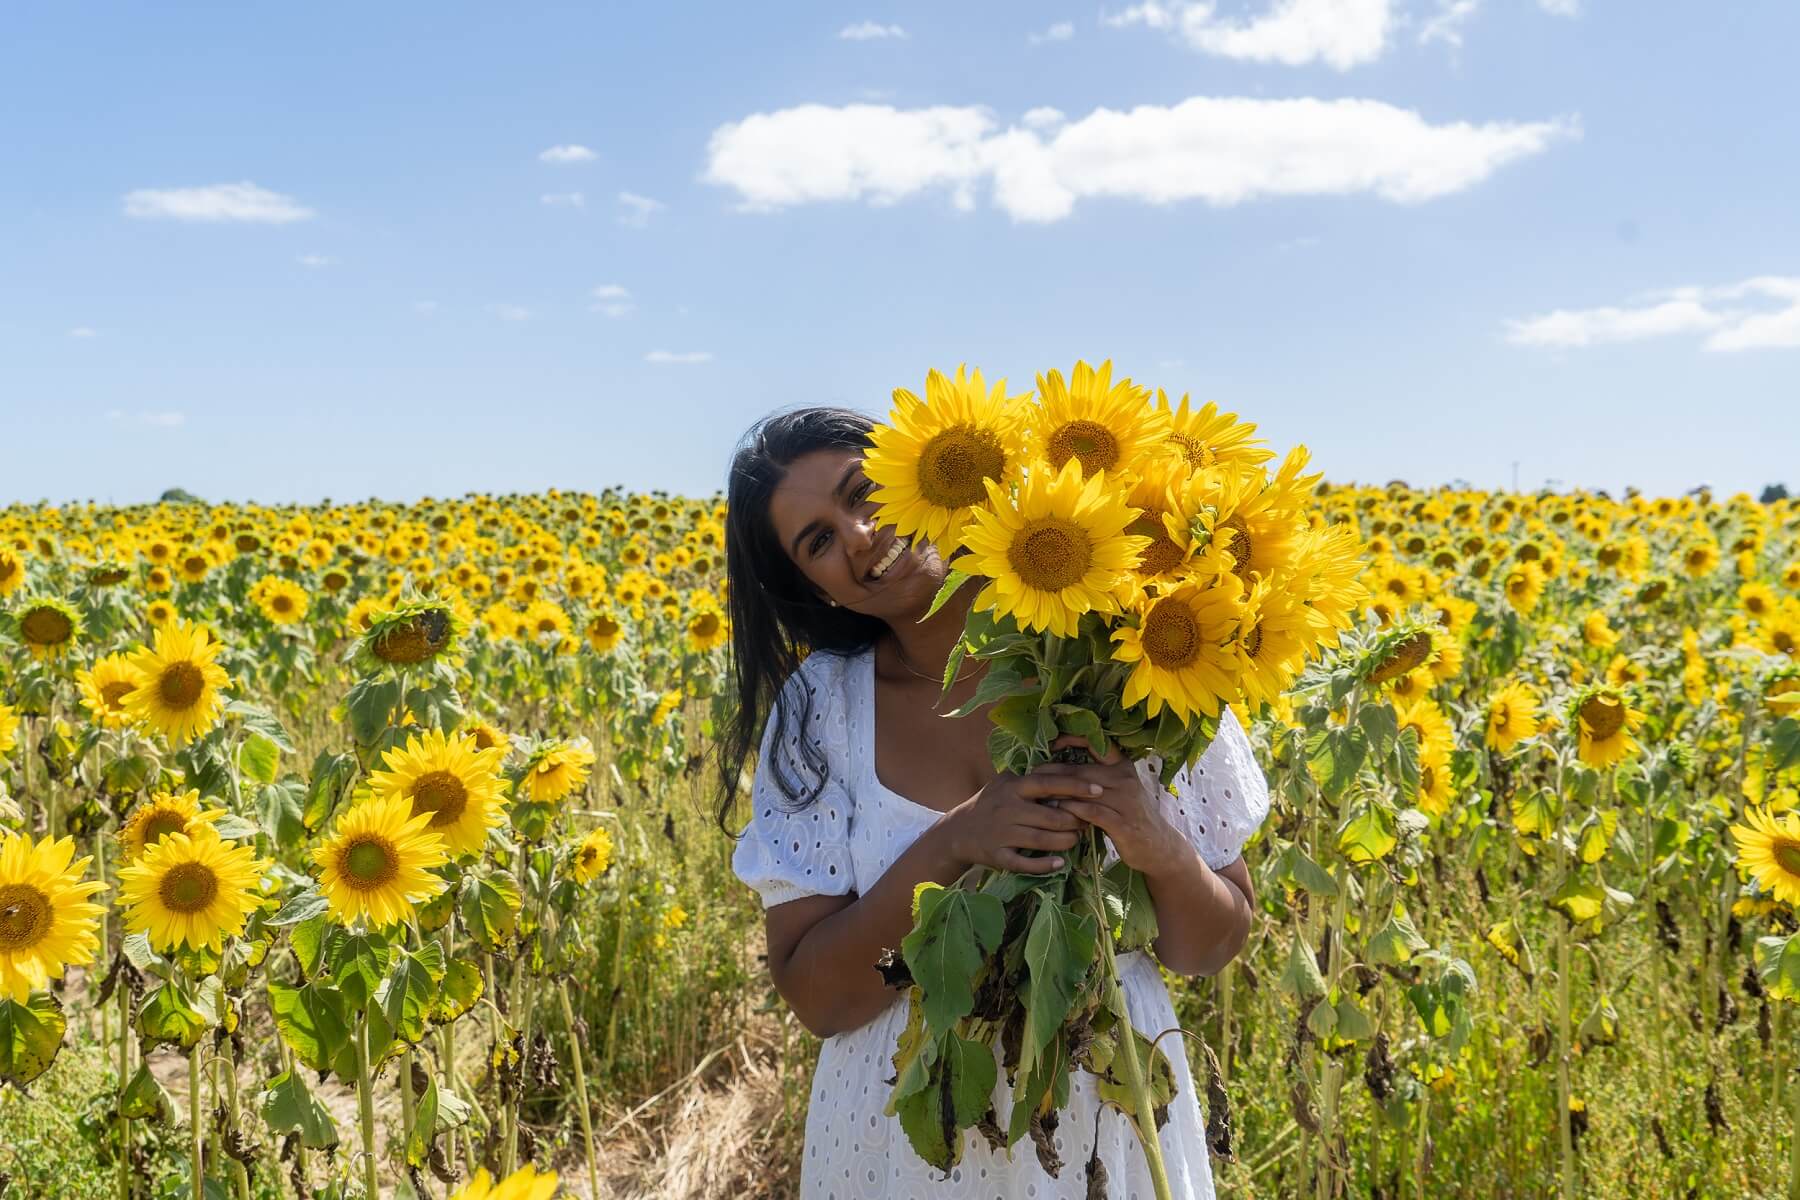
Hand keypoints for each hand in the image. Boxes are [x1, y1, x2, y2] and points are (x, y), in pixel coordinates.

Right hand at [941, 765, 1097, 874]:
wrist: (958, 831)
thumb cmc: (991, 803)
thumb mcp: (1006, 783)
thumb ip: (1033, 779)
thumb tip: (1068, 768)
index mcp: (1013, 787)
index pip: (1048, 783)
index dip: (1075, 786)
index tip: (1098, 790)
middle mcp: (1007, 808)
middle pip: (1051, 816)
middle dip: (1075, 821)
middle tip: (1087, 822)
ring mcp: (1001, 833)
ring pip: (1042, 840)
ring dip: (1065, 841)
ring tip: (1076, 839)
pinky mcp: (997, 855)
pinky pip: (1025, 863)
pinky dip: (1044, 865)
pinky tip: (1059, 863)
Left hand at [1043, 736, 1181, 876]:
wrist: (1158, 848)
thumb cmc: (1130, 817)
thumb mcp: (1119, 792)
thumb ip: (1096, 779)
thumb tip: (1059, 771)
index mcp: (1123, 767)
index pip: (1097, 743)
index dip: (1072, 739)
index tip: (1050, 743)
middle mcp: (1125, 779)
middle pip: (1082, 771)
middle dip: (1053, 773)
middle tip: (1031, 776)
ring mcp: (1126, 801)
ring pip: (1083, 791)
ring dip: (1058, 794)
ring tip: (1037, 797)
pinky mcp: (1123, 823)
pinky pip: (1091, 812)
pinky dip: (1072, 811)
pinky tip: (1057, 814)